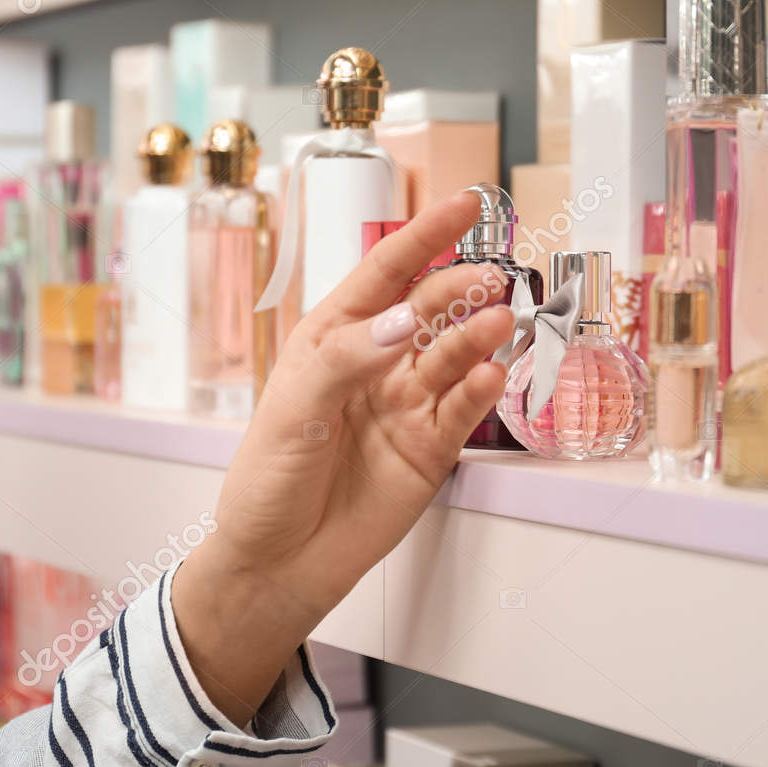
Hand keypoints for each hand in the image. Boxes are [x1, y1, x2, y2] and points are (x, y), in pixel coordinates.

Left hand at [173, 193, 515, 723]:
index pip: (385, 274)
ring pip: (453, 356)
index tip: (466, 203)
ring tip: (499, 323)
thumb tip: (404, 320)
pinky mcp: (430, 450)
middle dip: (461, 287)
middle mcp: (376, 364)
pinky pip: (463, 410)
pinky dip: (481, 389)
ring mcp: (407, 406)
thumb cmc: (268, 482)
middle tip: (491, 279)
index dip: (425, 236)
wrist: (278, 563)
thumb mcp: (293, 411)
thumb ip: (348, 360)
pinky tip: (493, 373)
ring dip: (477, 335)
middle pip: (430, 309)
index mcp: (333, 339)